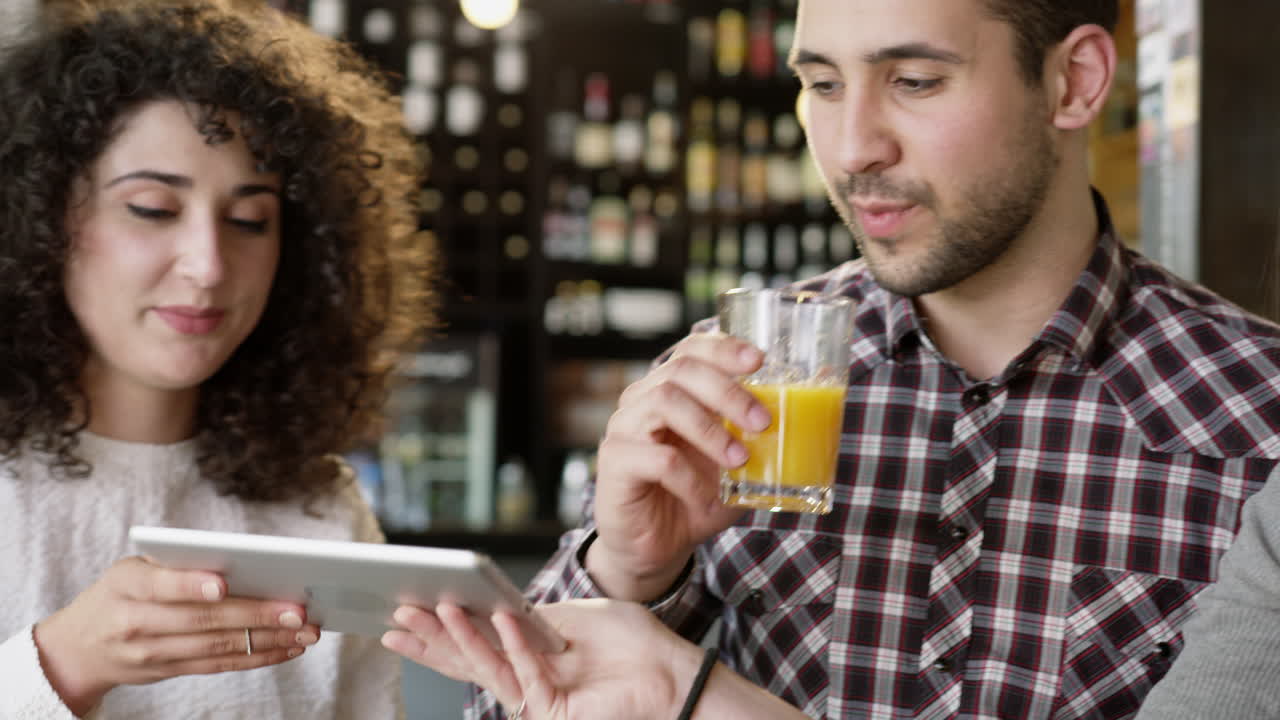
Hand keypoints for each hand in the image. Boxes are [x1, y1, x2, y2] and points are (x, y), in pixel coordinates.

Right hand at [34, 556, 319, 715]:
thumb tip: (244, 560)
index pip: (161, 585)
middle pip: (202, 620)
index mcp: (127, 585)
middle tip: (298, 610)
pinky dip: (256, 657)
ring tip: (305, 632)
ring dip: (267, 640)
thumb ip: (177, 565)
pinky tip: (287, 648)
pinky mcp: (169, 671)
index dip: (192, 585)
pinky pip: (218, 665)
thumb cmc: (120, 594)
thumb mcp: (132, 570)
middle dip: (255, 615)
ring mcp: (152, 653)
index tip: (224, 584)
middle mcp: (136, 622)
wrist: (78, 648)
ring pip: (217, 646)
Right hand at [382, 600, 696, 719]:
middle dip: (433, 636)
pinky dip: (514, 644)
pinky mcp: (554, 710)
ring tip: (437, 608)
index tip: (407, 606)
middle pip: (469, 660)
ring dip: (462, 636)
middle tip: (397, 614)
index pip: (475, 643)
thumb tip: (496, 608)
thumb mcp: (575, 616)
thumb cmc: (632, 643)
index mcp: (528, 655)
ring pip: (487, 669)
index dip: (441, 628)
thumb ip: (534, 616)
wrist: (674, 672)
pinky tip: (499, 617)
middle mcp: (527, 679)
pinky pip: (527, 674)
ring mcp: (538, 698)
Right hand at [589, 332, 768, 600]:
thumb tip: (818, 403)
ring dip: (710, 430)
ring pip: (664, 402)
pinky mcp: (615, 462)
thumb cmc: (697, 499)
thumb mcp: (738, 467)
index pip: (691, 350)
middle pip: (681, 369)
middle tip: (762, 421)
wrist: (657, 549)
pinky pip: (656, 457)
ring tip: (738, 460)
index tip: (759, 360)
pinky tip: (706, 498)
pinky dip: (689, 478)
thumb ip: (764, 439)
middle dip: (728, 392)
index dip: (723, 348)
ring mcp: (624, 428)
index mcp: (671, 390)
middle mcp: (642, 400)